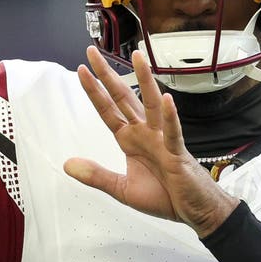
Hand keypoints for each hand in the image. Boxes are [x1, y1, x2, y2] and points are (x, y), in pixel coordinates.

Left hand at [64, 47, 239, 237]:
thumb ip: (96, 176)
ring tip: (137, 57)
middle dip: (108, 75)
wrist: (193, 210)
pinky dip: (171, 117)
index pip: (107, 110)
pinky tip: (168, 100)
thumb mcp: (122, 189)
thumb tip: (68, 164)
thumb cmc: (164, 196)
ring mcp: (162, 139)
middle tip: (93, 51)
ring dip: (144, 80)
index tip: (82, 70)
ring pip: (152, 104)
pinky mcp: (177, 153)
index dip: (94, 91)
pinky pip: (173, 132)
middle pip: (124, 97)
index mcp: (130, 139)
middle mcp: (145, 133)